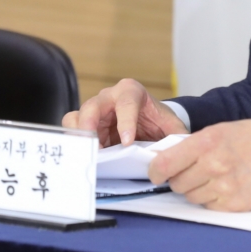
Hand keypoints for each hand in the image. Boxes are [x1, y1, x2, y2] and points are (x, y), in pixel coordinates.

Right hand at [61, 78, 187, 146]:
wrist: (150, 122)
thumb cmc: (158, 121)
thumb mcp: (172, 126)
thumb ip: (177, 137)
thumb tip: (177, 154)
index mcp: (131, 92)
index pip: (126, 102)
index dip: (125, 122)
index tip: (127, 142)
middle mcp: (108, 97)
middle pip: (92, 106)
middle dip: (91, 126)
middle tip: (96, 149)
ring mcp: (94, 111)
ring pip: (76, 118)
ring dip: (80, 139)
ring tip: (90, 157)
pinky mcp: (86, 125)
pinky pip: (73, 132)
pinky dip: (77, 145)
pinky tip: (88, 159)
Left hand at [149, 119, 250, 211]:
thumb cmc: (250, 138)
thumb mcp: (218, 130)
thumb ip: (191, 145)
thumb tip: (163, 159)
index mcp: (206, 142)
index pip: (165, 164)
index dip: (155, 170)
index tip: (156, 172)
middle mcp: (214, 165)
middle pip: (176, 184)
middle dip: (178, 179)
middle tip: (191, 172)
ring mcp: (224, 187)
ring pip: (191, 197)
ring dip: (195, 190)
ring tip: (211, 178)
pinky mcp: (234, 205)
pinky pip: (208, 207)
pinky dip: (211, 199)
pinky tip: (223, 187)